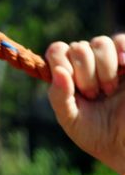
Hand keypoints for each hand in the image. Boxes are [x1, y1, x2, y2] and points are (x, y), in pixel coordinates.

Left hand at [46, 35, 124, 174]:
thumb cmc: (96, 134)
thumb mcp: (70, 119)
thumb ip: (59, 96)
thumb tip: (58, 71)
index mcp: (69, 75)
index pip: (58, 51)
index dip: (60, 63)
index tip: (72, 87)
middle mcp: (89, 65)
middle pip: (79, 47)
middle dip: (84, 73)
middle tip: (94, 95)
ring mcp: (112, 61)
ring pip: (101, 42)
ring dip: (103, 67)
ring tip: (109, 90)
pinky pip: (123, 40)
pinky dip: (122, 50)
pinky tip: (123, 66)